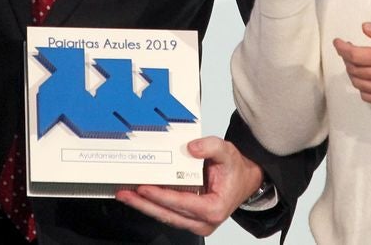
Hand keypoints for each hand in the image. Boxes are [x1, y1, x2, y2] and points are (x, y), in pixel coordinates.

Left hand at [115, 136, 263, 234]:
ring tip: (126, 195)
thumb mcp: (226, 151)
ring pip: (165, 217)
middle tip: (126, 193)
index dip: (161, 196)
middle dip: (144, 204)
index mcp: (214, 208)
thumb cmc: (235, 170)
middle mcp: (204, 221)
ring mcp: (196, 223)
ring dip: (145, 206)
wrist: (244, 180)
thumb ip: (210, 147)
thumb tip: (191, 148)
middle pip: (168, 214)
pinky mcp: (190, 220)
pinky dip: (153, 205)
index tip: (144, 188)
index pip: (182, 203)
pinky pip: (168, 214)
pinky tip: (139, 197)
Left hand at [333, 21, 370, 110]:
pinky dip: (362, 87)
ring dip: (352, 72)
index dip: (343, 48)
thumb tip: (365, 28)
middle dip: (346, 59)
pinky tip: (366, 78)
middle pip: (356, 70)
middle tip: (347, 50)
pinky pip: (370, 98)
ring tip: (355, 62)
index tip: (339, 42)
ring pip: (360, 85)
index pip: (358, 56)